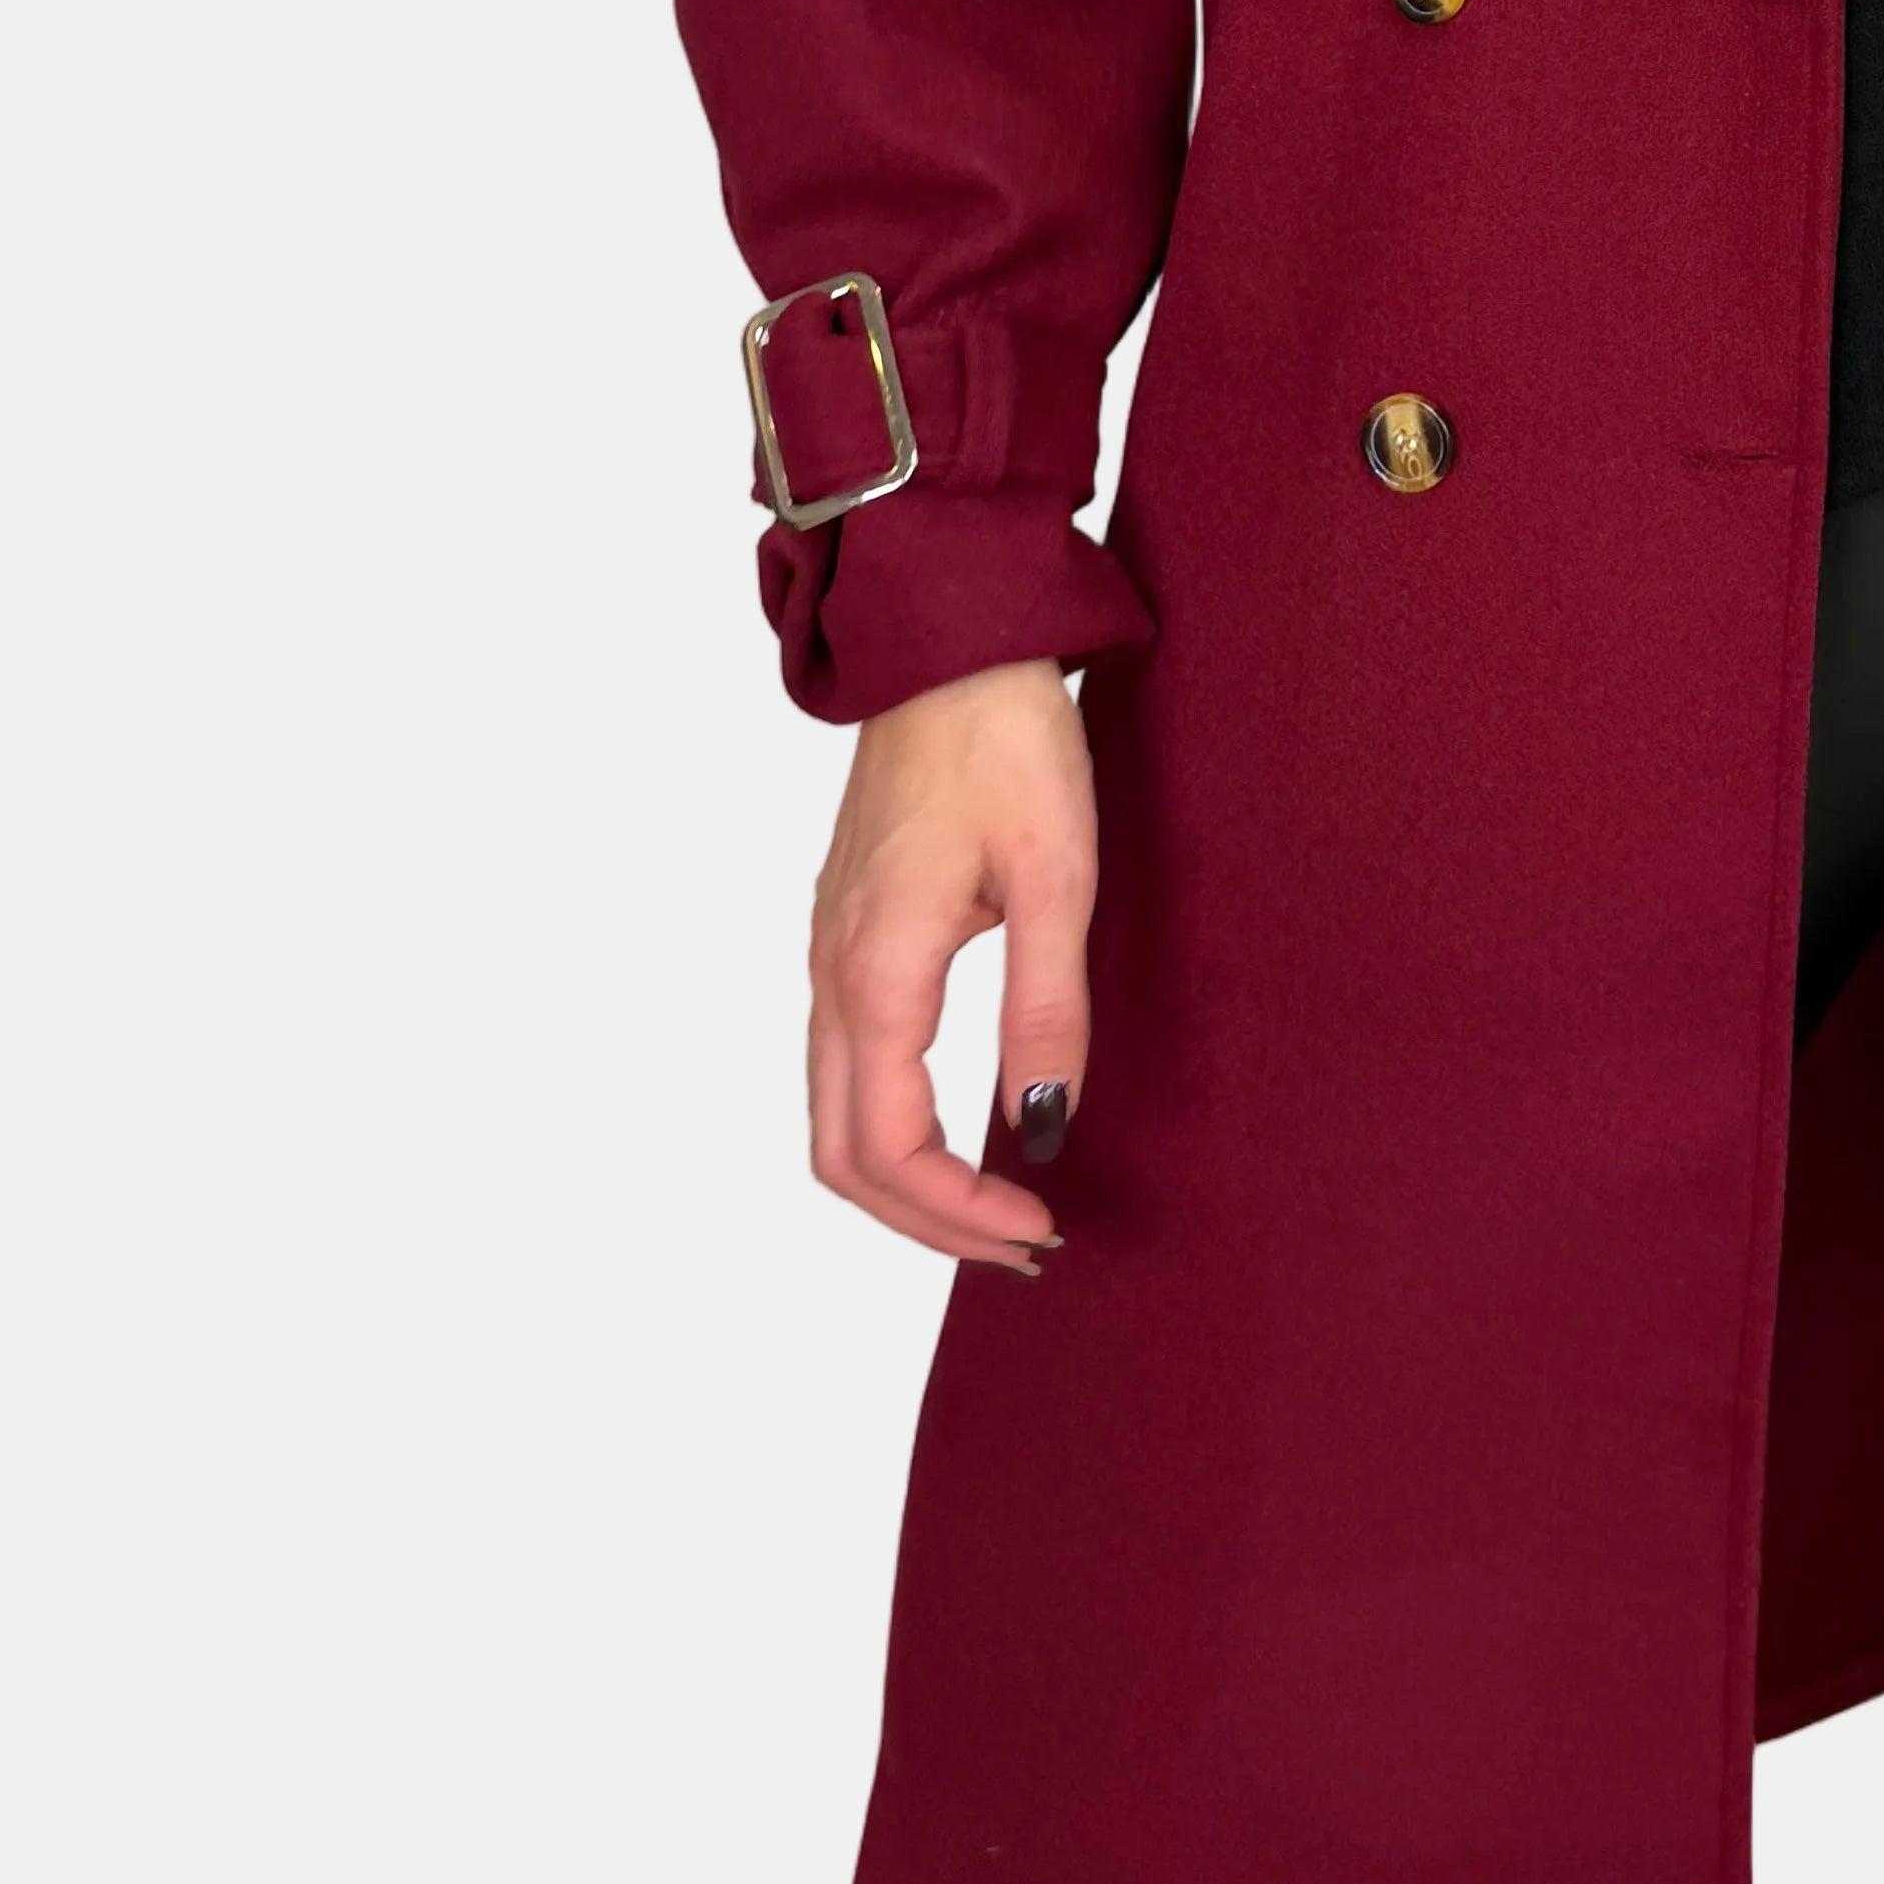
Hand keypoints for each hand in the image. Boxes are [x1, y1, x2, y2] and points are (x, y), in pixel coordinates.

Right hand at [806, 656, 1094, 1277]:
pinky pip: (843, 1061)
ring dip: (902, 1177)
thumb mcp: (1055, 876)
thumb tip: (1038, 1125)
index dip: (957, 1212)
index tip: (1037, 1226)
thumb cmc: (1003, 741)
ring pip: (831, 1112)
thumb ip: (1045, 1007)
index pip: (890, 1147)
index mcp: (877, 968)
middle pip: (841, 1154)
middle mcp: (832, 972)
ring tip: (992, 1202)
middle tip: (1019, 1243)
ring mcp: (828, 950)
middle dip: (922, 1221)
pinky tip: (954, 1122)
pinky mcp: (844, 928)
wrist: (944, 640)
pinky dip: (888, 1122)